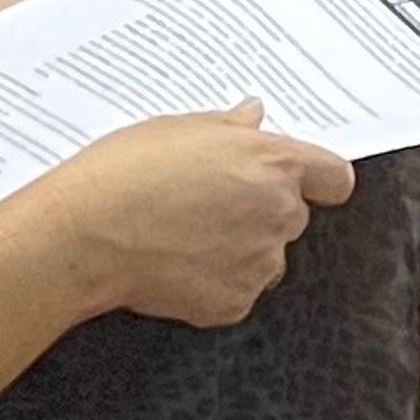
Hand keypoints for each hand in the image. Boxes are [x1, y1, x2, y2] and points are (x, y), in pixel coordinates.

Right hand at [29, 100, 357, 327]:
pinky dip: (214, 283)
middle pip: (292, 216)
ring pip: (264, 257)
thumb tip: (254, 116)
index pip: (334, 176)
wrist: (85, 235)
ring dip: (239, 249)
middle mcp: (277, 214)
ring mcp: (257, 263)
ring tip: (182, 235)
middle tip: (206, 204)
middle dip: (260, 211)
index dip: (318, 179)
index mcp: (272, 164)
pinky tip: (174, 264)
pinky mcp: (233, 303)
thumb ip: (230, 127)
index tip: (302, 182)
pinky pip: (236, 292)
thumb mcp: (179, 129)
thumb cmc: (124, 173)